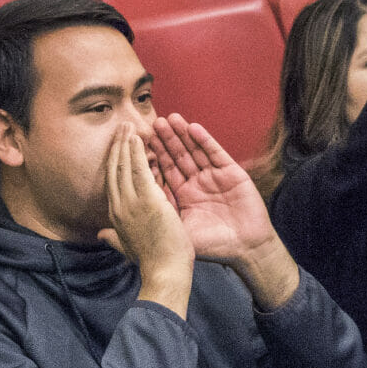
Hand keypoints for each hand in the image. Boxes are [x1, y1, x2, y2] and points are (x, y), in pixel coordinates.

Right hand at [99, 125, 192, 312]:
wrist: (164, 272)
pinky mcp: (148, 200)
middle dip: (117, 147)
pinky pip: (140, 169)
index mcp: (116, 215)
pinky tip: (139, 138)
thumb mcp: (127, 247)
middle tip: (120, 127)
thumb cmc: (151, 262)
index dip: (113, 161)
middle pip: (114, 169)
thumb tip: (101, 235)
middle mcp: (119, 206)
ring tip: (128, 126)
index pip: (112, 181)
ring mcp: (131, 202)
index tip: (116, 146)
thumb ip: (113, 237)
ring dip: (126, 144)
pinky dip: (138, 152)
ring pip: (125, 166)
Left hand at [146, 115, 296, 305]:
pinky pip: (216, 154)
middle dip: (166, 140)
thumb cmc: (214, 246)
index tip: (140, 141)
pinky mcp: (233, 173)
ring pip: (196, 150)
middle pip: (179, 156)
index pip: (165, 171)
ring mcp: (215, 176)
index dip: (154, 155)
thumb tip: (119, 221)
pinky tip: (193, 128)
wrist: (247, 250)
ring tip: (170, 118)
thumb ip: (157, 220)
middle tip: (152, 123)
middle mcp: (198, 183)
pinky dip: (205, 141)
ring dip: (183, 135)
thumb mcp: (180, 232)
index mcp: (184, 196)